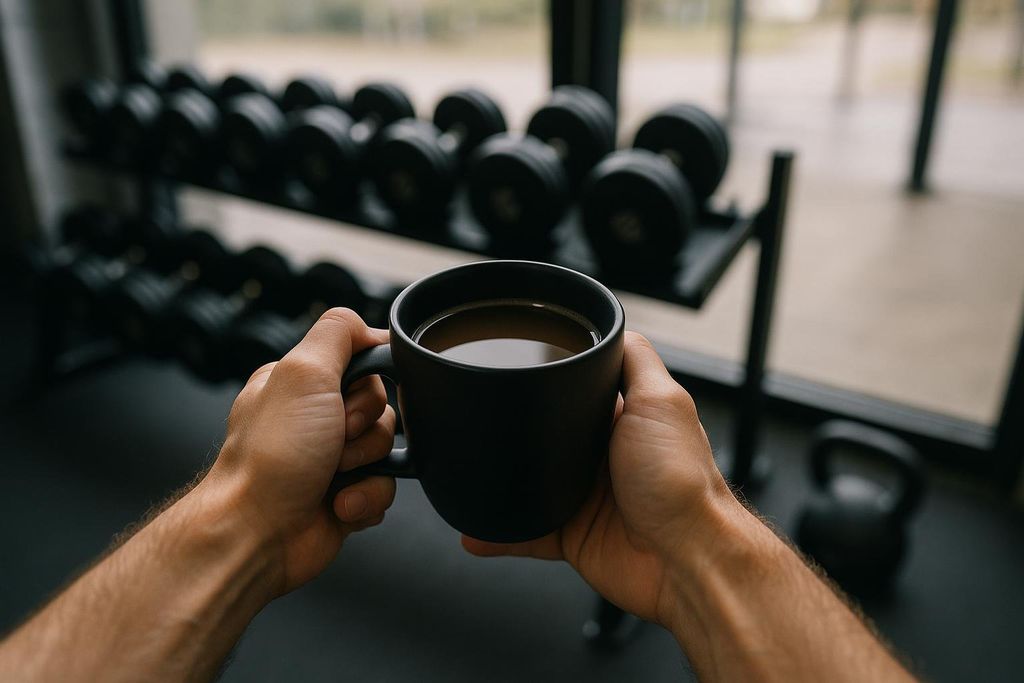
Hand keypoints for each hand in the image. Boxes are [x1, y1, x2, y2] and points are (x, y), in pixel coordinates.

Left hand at [201, 308, 397, 595]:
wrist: (257, 533)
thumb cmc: (270, 458)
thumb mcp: (303, 372)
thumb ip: (338, 332)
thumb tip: (369, 327)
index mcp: (301, 383)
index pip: (364, 361)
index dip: (370, 381)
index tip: (350, 396)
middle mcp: (314, 418)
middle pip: (383, 407)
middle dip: (366, 428)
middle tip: (334, 440)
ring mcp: (331, 459)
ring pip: (389, 448)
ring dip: (367, 465)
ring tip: (333, 477)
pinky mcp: (346, 495)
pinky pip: (386, 487)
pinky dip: (367, 497)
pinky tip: (339, 503)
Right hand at [462, 332, 738, 629]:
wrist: (685, 559)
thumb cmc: (683, 483)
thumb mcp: (662, 399)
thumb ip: (637, 360)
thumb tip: (615, 327)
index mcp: (625, 420)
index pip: (578, 391)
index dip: (550, 379)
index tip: (516, 366)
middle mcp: (604, 456)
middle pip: (545, 436)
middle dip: (514, 433)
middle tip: (483, 421)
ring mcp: (585, 496)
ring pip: (527, 484)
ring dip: (500, 483)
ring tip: (470, 470)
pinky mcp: (572, 535)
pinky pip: (524, 533)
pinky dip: (497, 534)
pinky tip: (474, 529)